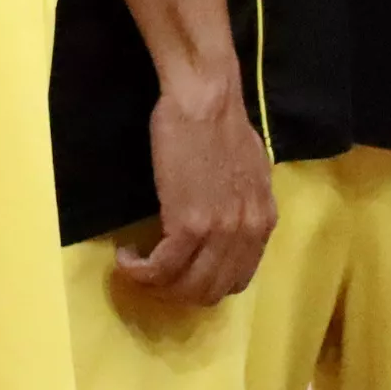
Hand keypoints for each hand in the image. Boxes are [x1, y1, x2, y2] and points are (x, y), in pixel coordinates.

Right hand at [117, 76, 274, 305]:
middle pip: (211, 291)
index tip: (180, 270)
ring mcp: (220, 232)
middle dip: (178, 291)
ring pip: (186, 287)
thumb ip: (245, 203)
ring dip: (156, 286)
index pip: (238, 280)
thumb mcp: (252, 171)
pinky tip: (125, 257)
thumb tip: (230, 218)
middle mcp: (248, 233)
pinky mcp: (189, 225)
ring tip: (137, 266)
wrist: (206, 98)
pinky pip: (161, 269)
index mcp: (265, 221)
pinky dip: (139, 272)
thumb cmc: (222, 123)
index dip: (205, 283)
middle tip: (153, 273)